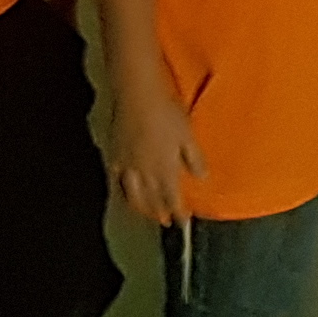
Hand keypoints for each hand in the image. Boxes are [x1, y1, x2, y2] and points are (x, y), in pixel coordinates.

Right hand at [111, 74, 204, 226]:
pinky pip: (117, 180)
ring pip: (134, 195)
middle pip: (153, 200)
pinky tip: (124, 192)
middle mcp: (146, 173)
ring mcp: (128, 165)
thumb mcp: (188, 135)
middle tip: (166, 222)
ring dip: (142, 208)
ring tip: (147, 214)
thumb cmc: (167, 112)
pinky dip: (122, 191)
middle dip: (161, 213)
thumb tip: (203, 177)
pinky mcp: (114, 155)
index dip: (179, 212)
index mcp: (166, 169)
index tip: (184, 222)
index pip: (173, 199)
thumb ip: (195, 159)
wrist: (137, 94)